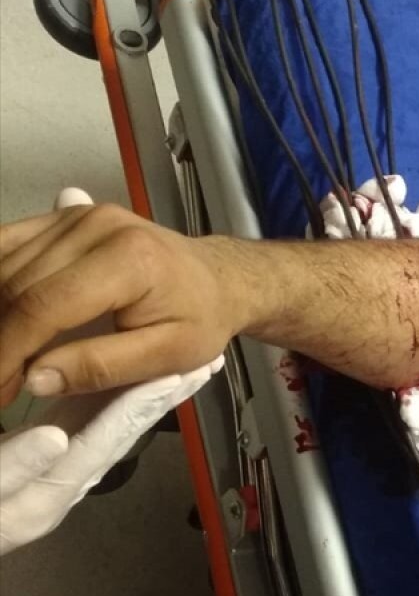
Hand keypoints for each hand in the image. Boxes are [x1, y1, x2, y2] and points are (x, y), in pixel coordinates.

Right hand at [0, 190, 245, 406]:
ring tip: (2, 357)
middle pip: (14, 284)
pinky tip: (1, 316)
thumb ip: (102, 367)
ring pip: (3, 264)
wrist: (218, 278)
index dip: (8, 353)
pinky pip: (7, 246)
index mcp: (127, 259)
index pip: (43, 306)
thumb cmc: (200, 319)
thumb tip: (35, 379)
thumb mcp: (168, 355)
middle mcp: (96, 226)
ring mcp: (77, 216)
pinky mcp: (65, 216)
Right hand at [0, 355, 223, 555]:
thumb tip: (54, 436)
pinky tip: (124, 381)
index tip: (178, 371)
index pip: (107, 438)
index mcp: (48, 493)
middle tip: (209, 362)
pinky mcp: (38, 467)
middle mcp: (61, 487)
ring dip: (147, 395)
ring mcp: (52, 477)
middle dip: (166, 397)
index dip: (142, 401)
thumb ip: (10, 470)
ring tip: (183, 364)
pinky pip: (85, 427)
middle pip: (124, 433)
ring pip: (110, 428)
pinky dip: (112, 401)